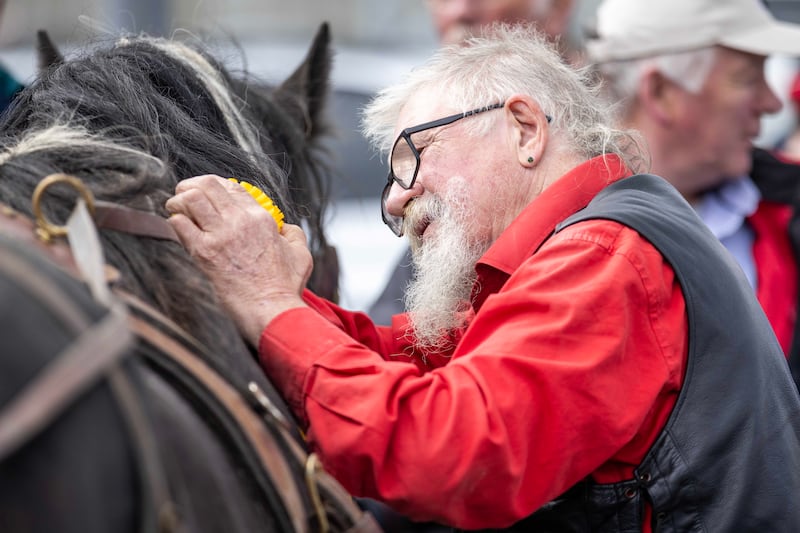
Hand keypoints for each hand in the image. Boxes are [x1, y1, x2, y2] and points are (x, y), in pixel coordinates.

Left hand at [165, 175, 310, 344]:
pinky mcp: (204, 253)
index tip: (210, 195)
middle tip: (185, 195)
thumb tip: (284, 228)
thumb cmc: (286, 286)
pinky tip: (178, 229)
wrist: (271, 309)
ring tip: (177, 210)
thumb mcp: (300, 253)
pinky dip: (174, 222)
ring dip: (179, 201)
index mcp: (261, 218)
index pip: (231, 186)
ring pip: (190, 198)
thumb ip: (293, 234)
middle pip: (207, 184)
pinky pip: (179, 224)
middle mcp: (239, 221)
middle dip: (191, 185)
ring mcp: (220, 235)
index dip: (217, 185)